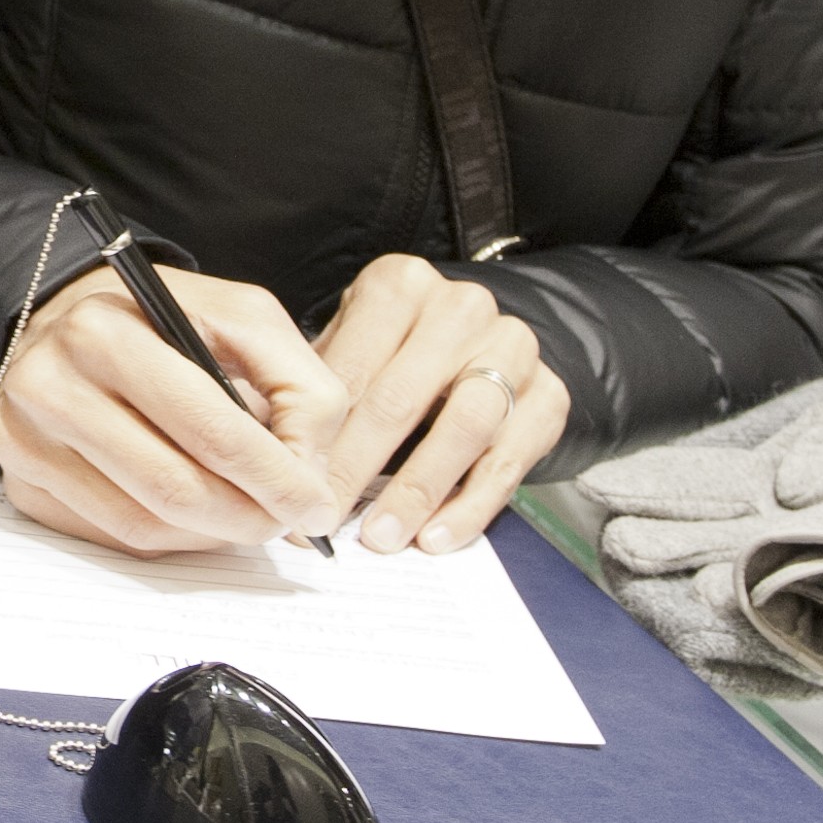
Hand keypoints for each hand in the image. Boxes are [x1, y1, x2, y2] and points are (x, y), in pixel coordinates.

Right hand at [0, 263, 350, 556]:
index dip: (275, 477)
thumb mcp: (243, 318)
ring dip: (212, 534)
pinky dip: (171, 537)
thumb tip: (309, 475)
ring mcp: (25, 440)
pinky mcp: (21, 483)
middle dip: (249, 516)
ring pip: (143, 524)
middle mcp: (48, 384)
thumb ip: (299, 384)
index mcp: (104, 330)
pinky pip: (112, 536)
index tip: (315, 505)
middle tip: (288, 522)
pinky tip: (197, 513)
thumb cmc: (162, 319)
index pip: (208, 428)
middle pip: (172, 487)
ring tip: (249, 514)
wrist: (66, 319)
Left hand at [306, 254, 569, 551]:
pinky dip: (470, 506)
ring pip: (465, 427)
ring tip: (382, 536)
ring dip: (417, 490)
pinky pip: (509, 460)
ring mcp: (513, 349)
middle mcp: (462, 308)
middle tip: (325, 519)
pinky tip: (436, 536)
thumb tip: (273, 458)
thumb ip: (319, 390)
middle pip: (402, 398)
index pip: (352, 369)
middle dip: (357, 468)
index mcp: (401, 285)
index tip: (293, 486)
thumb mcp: (351, 348)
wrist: (486, 345)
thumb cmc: (397, 352)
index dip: (317, 435)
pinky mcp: (550, 395)